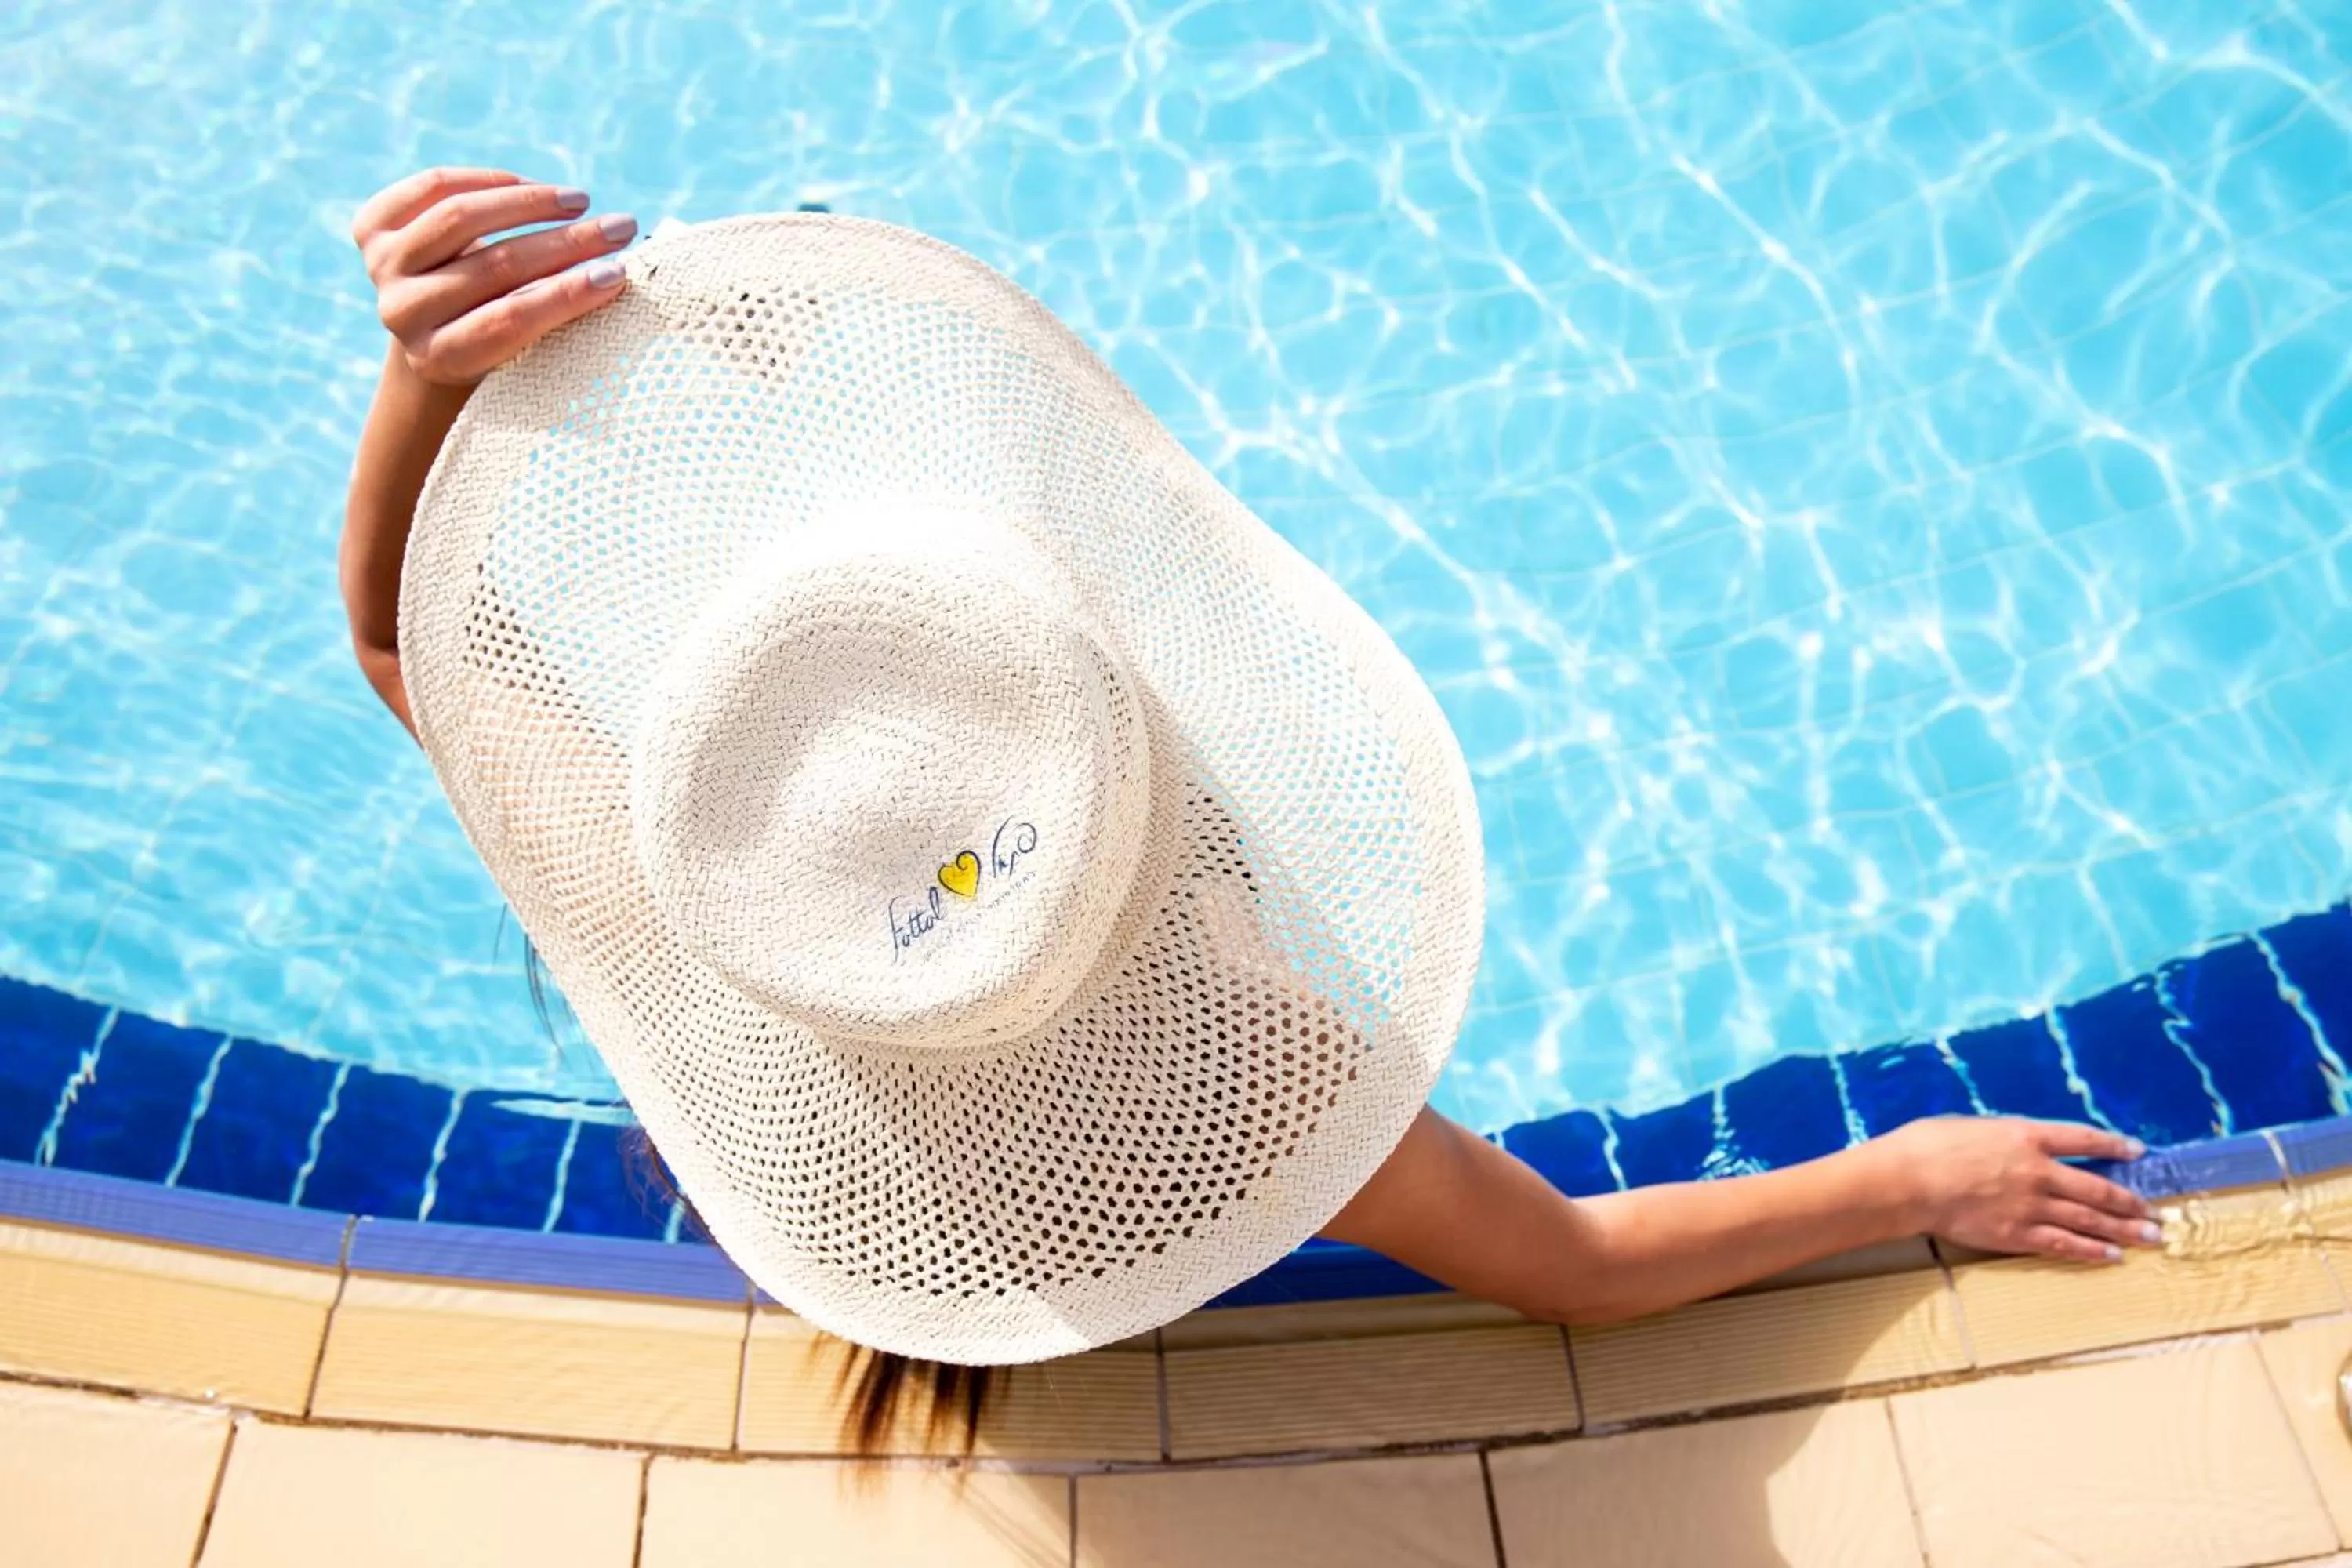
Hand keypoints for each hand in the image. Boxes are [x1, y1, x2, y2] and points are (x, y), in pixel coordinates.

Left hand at [351, 166, 636, 386]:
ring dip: (531, 202)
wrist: (432, 328)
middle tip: (620, 228)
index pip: (509, 320)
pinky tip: (531, 186)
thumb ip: (552, 316)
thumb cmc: (498, 338)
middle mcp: (401, 313)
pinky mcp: (371, 227)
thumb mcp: (521, 348)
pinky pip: (433, 186)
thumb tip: (616, 273)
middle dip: (567, 244)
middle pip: (492, 266)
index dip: (566, 295)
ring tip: (580, 201)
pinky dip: (488, 181)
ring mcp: (380, 267)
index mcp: (438, 358)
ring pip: (461, 217)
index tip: (619, 274)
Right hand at [1876, 1116, 2157, 1262]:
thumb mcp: (1972, 1126)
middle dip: (2129, 1201)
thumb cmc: (1928, 1145)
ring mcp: (2030, 1205)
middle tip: (2154, 1212)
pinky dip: (2089, 1250)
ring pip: (2088, 1218)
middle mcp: (2038, 1171)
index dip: (2114, 1144)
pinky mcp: (2016, 1233)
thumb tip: (2018, 1145)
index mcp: (2026, 1135)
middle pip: (2097, 1187)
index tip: (2138, 1151)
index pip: (2084, 1139)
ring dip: (2123, 1229)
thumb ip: (2003, 1137)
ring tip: (2149, 1237)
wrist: (1908, 1181)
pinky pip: (2063, 1244)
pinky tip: (2110, 1255)